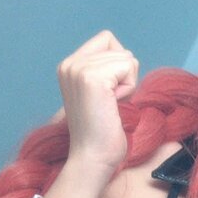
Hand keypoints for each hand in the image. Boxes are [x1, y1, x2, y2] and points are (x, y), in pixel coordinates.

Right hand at [56, 30, 138, 174]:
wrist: (93, 157)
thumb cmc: (102, 132)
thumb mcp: (101, 93)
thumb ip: (106, 71)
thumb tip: (128, 56)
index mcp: (69, 65)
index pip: (107, 39)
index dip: (118, 65)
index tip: (108, 93)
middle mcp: (70, 63)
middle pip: (119, 48)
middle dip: (125, 76)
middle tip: (109, 103)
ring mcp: (79, 69)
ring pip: (126, 58)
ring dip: (127, 84)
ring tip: (110, 106)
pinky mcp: (92, 78)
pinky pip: (128, 67)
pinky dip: (129, 88)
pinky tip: (113, 106)